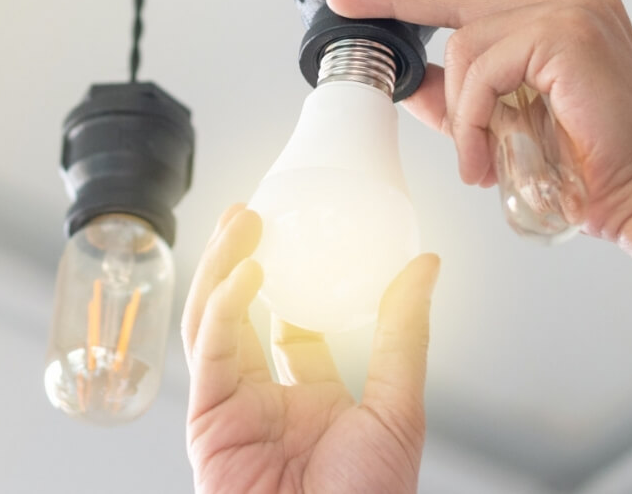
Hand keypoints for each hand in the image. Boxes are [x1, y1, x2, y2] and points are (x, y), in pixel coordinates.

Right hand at [182, 204, 440, 493]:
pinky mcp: (208, 421)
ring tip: (244, 221)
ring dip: (224, 270)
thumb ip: (403, 333)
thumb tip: (424, 267)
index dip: (292, 278)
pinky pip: (211, 354)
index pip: (293, 326)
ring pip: (216, 324)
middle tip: (253, 211)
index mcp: (314, 402)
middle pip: (244, 315)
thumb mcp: (399, 408)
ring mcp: (233, 410)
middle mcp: (268, 402)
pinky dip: (223, 309)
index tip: (297, 230)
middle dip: (243, 261)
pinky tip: (247, 273)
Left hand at [325, 0, 631, 243]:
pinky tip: (484, 155)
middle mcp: (581, 1)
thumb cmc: (596, 164)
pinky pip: (483, 71)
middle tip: (350, 2)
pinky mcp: (567, 37)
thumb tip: (411, 82)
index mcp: (577, 12)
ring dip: (460, 110)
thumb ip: (464, 95)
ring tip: (477, 158)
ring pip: (468, 44)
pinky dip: (471, 119)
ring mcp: (576, 13)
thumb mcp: (512, 120)